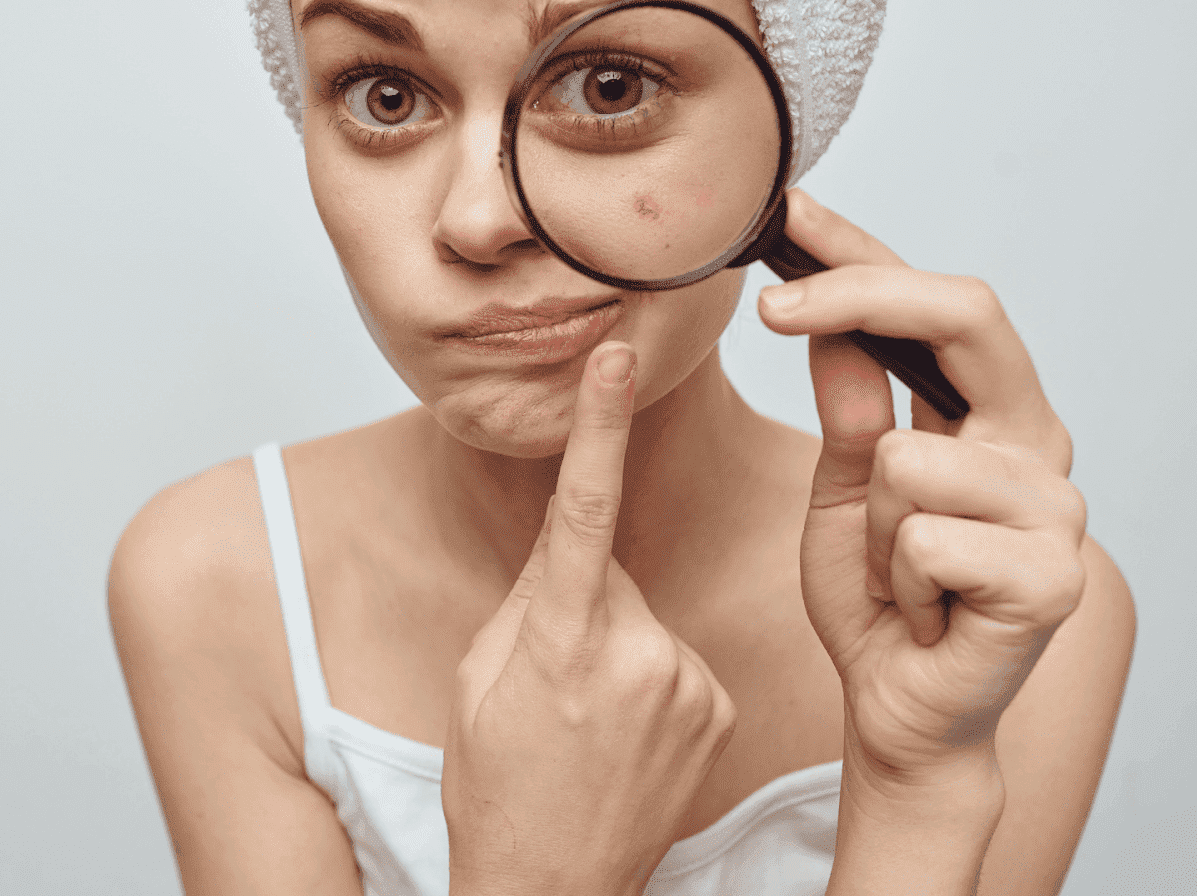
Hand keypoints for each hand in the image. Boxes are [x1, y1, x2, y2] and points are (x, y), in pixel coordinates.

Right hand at [442, 342, 736, 895]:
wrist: (551, 886)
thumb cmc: (497, 787)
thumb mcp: (478, 679)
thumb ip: (525, 598)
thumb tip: (564, 539)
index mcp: (558, 637)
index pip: (582, 506)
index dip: (597, 424)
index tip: (616, 354)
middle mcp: (636, 650)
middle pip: (608, 573)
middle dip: (580, 601)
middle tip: (551, 680)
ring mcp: (688, 682)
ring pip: (644, 618)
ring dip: (617, 648)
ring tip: (589, 723)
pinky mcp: (719, 706)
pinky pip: (678, 659)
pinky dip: (652, 682)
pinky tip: (628, 737)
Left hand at [759, 191, 1086, 785]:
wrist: (899, 708)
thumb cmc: (878, 597)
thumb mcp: (844, 488)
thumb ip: (851, 408)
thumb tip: (829, 323)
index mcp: (994, 414)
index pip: (937, 302)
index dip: (864, 251)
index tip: (790, 211)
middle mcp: (1040, 445)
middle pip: (965, 316)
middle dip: (858, 299)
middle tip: (771, 312)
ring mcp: (1058, 510)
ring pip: (907, 456)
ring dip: (872, 527)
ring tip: (900, 575)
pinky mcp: (1052, 579)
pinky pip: (922, 536)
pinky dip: (896, 580)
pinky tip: (926, 613)